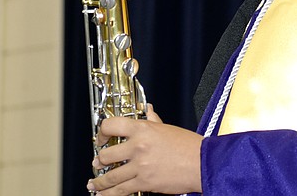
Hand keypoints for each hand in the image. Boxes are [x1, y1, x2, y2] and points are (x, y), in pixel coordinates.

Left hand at [87, 107, 202, 194]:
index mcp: (143, 129)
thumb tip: (148, 110)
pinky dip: (109, 194)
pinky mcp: (144, 183)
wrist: (202, 163)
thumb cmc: (188, 146)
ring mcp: (140, 166)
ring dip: (99, 181)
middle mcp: (138, 146)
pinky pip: (120, 191)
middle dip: (98, 161)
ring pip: (109, 177)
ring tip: (94, 183)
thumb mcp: (168, 128)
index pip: (111, 125)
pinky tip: (104, 194)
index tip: (101, 138)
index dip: (101, 133)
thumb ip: (154, 120)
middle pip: (105, 155)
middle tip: (98, 163)